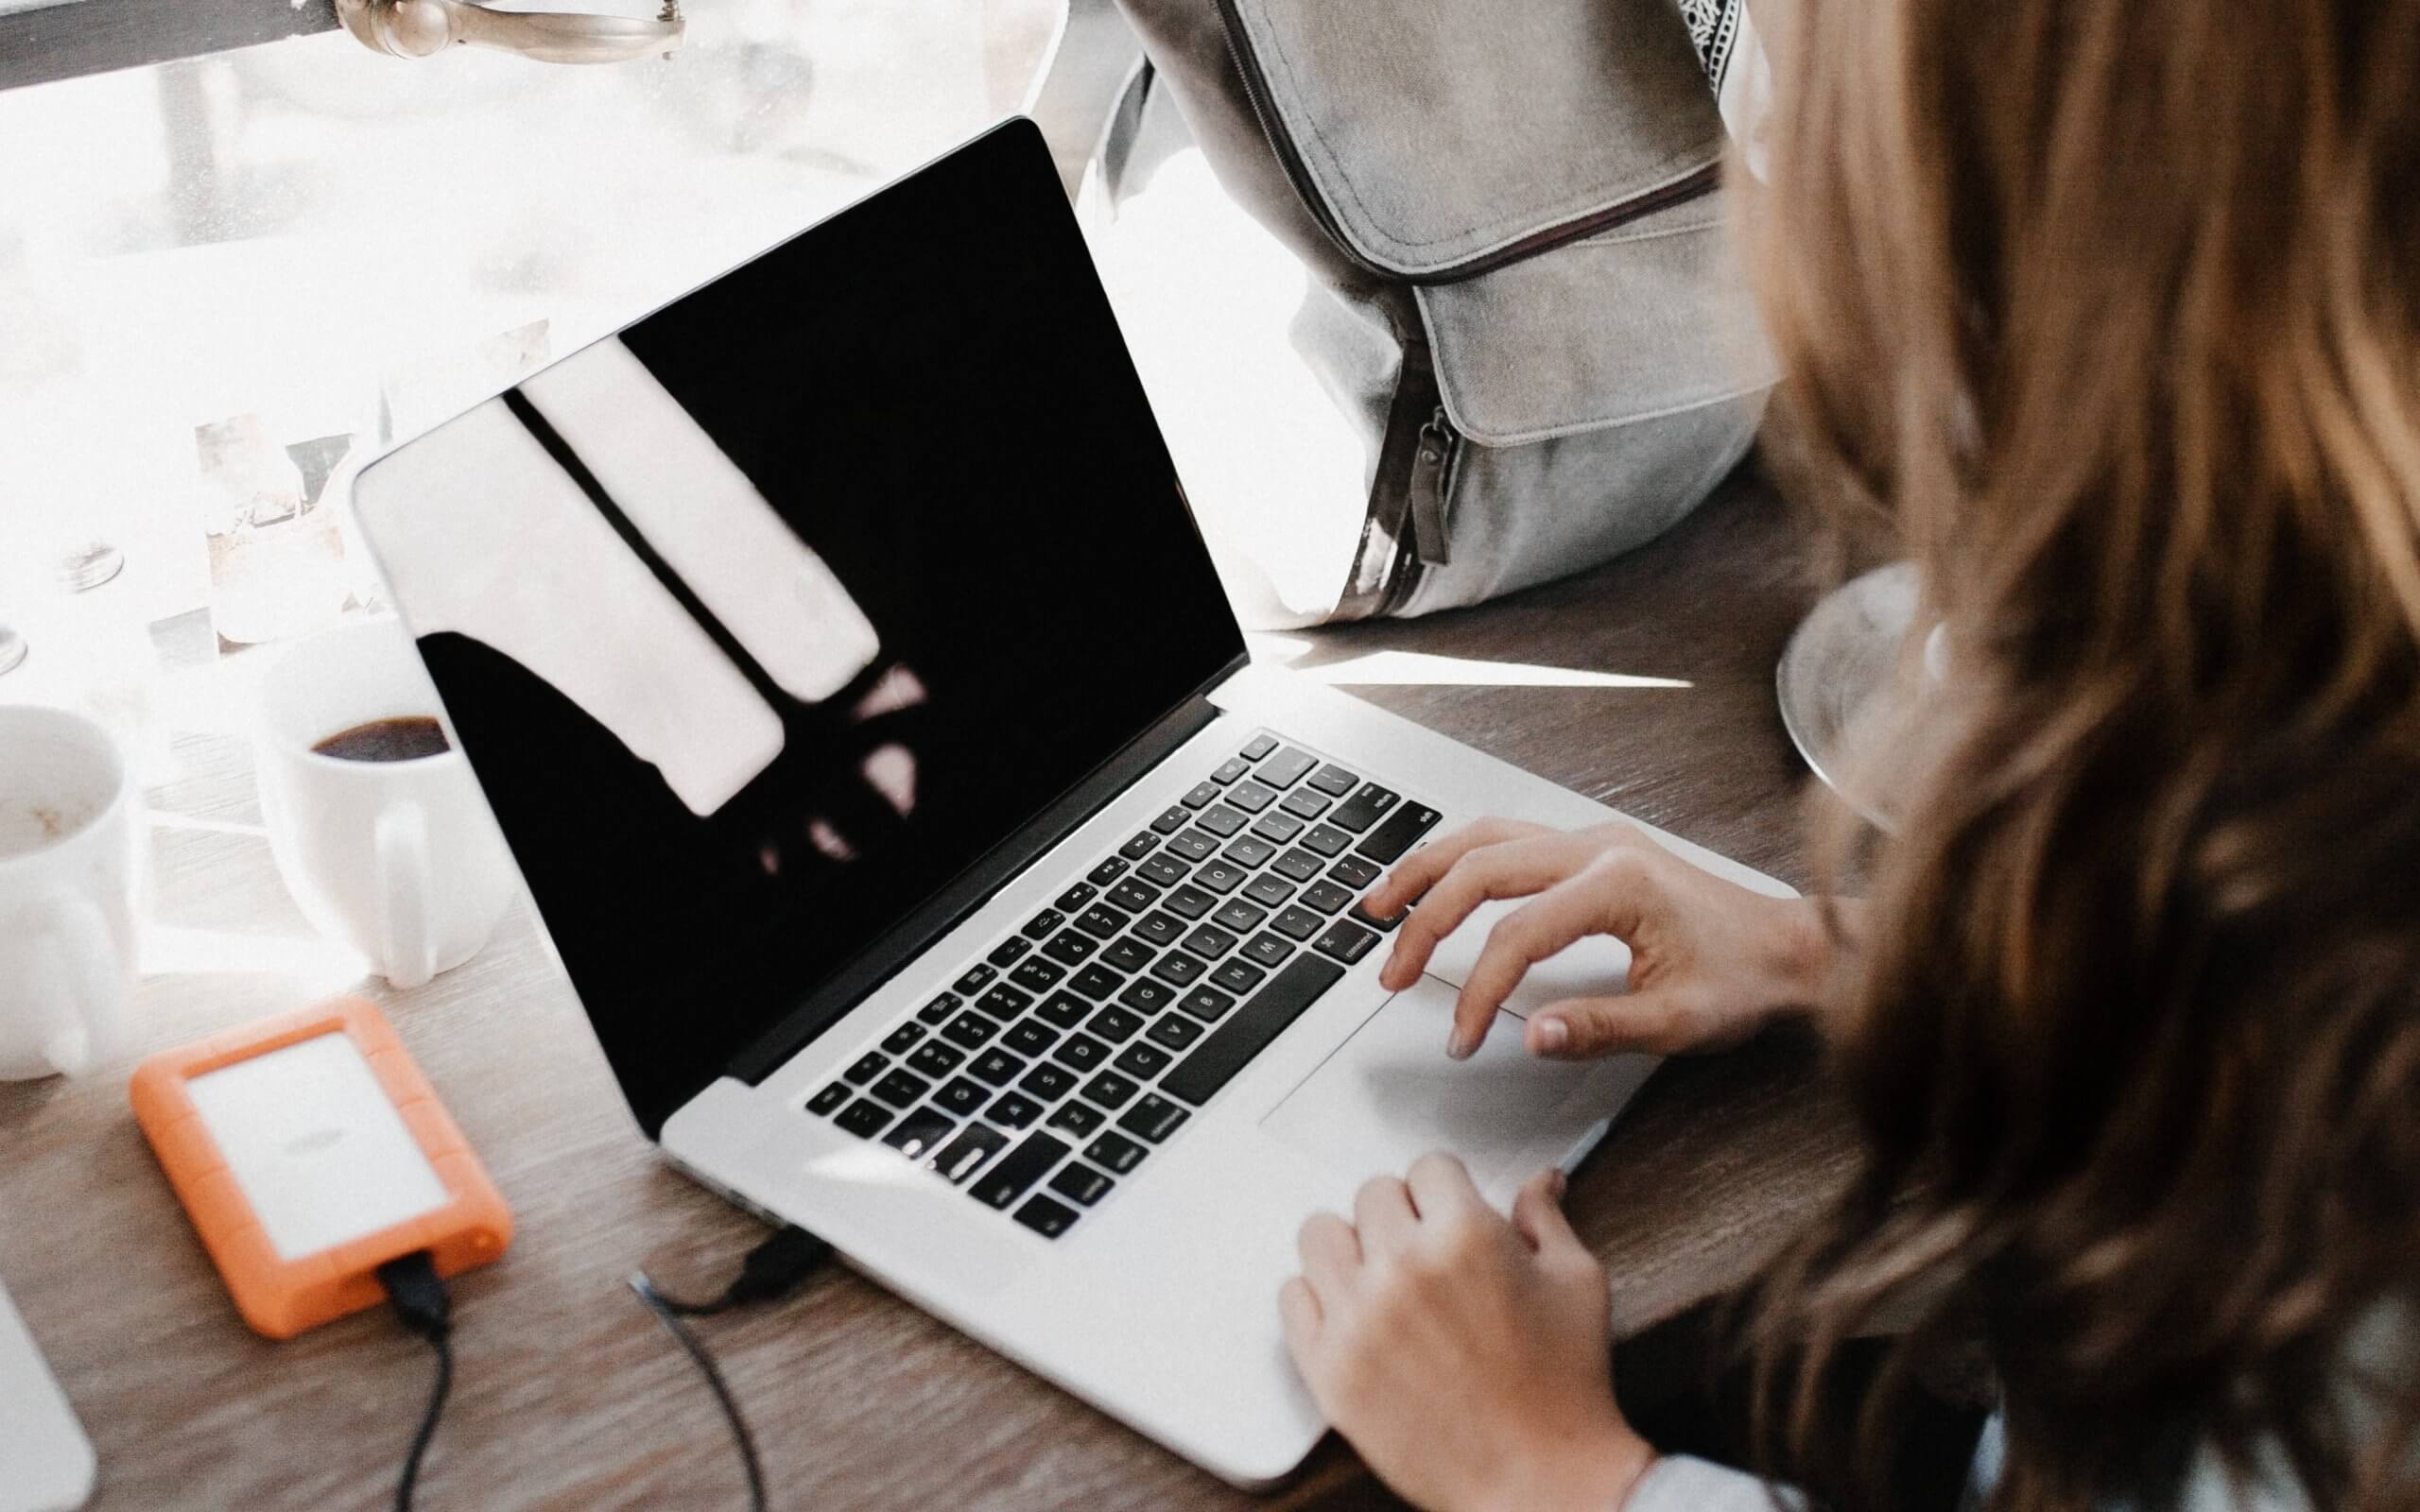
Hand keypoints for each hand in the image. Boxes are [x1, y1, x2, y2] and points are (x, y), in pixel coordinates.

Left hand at [1280, 1156, 1653, 1511]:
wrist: (1540, 1480)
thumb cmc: (1565, 1388)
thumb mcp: (1576, 1283)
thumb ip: (1545, 1219)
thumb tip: (1540, 1181)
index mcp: (1465, 1236)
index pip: (1428, 1166)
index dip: (1446, 1190)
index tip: (1449, 1211)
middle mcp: (1403, 1268)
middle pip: (1372, 1194)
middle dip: (1402, 1215)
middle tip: (1424, 1251)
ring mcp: (1357, 1319)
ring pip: (1320, 1234)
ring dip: (1352, 1248)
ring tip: (1381, 1276)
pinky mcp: (1328, 1368)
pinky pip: (1292, 1297)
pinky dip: (1318, 1298)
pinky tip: (1353, 1314)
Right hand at [1365, 818, 1837, 1060]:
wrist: (1792, 947)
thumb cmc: (1746, 979)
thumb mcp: (1678, 1021)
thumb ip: (1599, 1028)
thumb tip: (1531, 1035)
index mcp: (1618, 884)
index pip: (1517, 935)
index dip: (1478, 991)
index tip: (1463, 1038)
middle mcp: (1599, 847)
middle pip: (1481, 868)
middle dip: (1425, 923)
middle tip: (1391, 974)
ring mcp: (1594, 840)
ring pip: (1486, 837)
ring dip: (1427, 871)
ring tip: (1379, 907)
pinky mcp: (1593, 848)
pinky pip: (1508, 838)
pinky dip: (1460, 859)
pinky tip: (1435, 882)